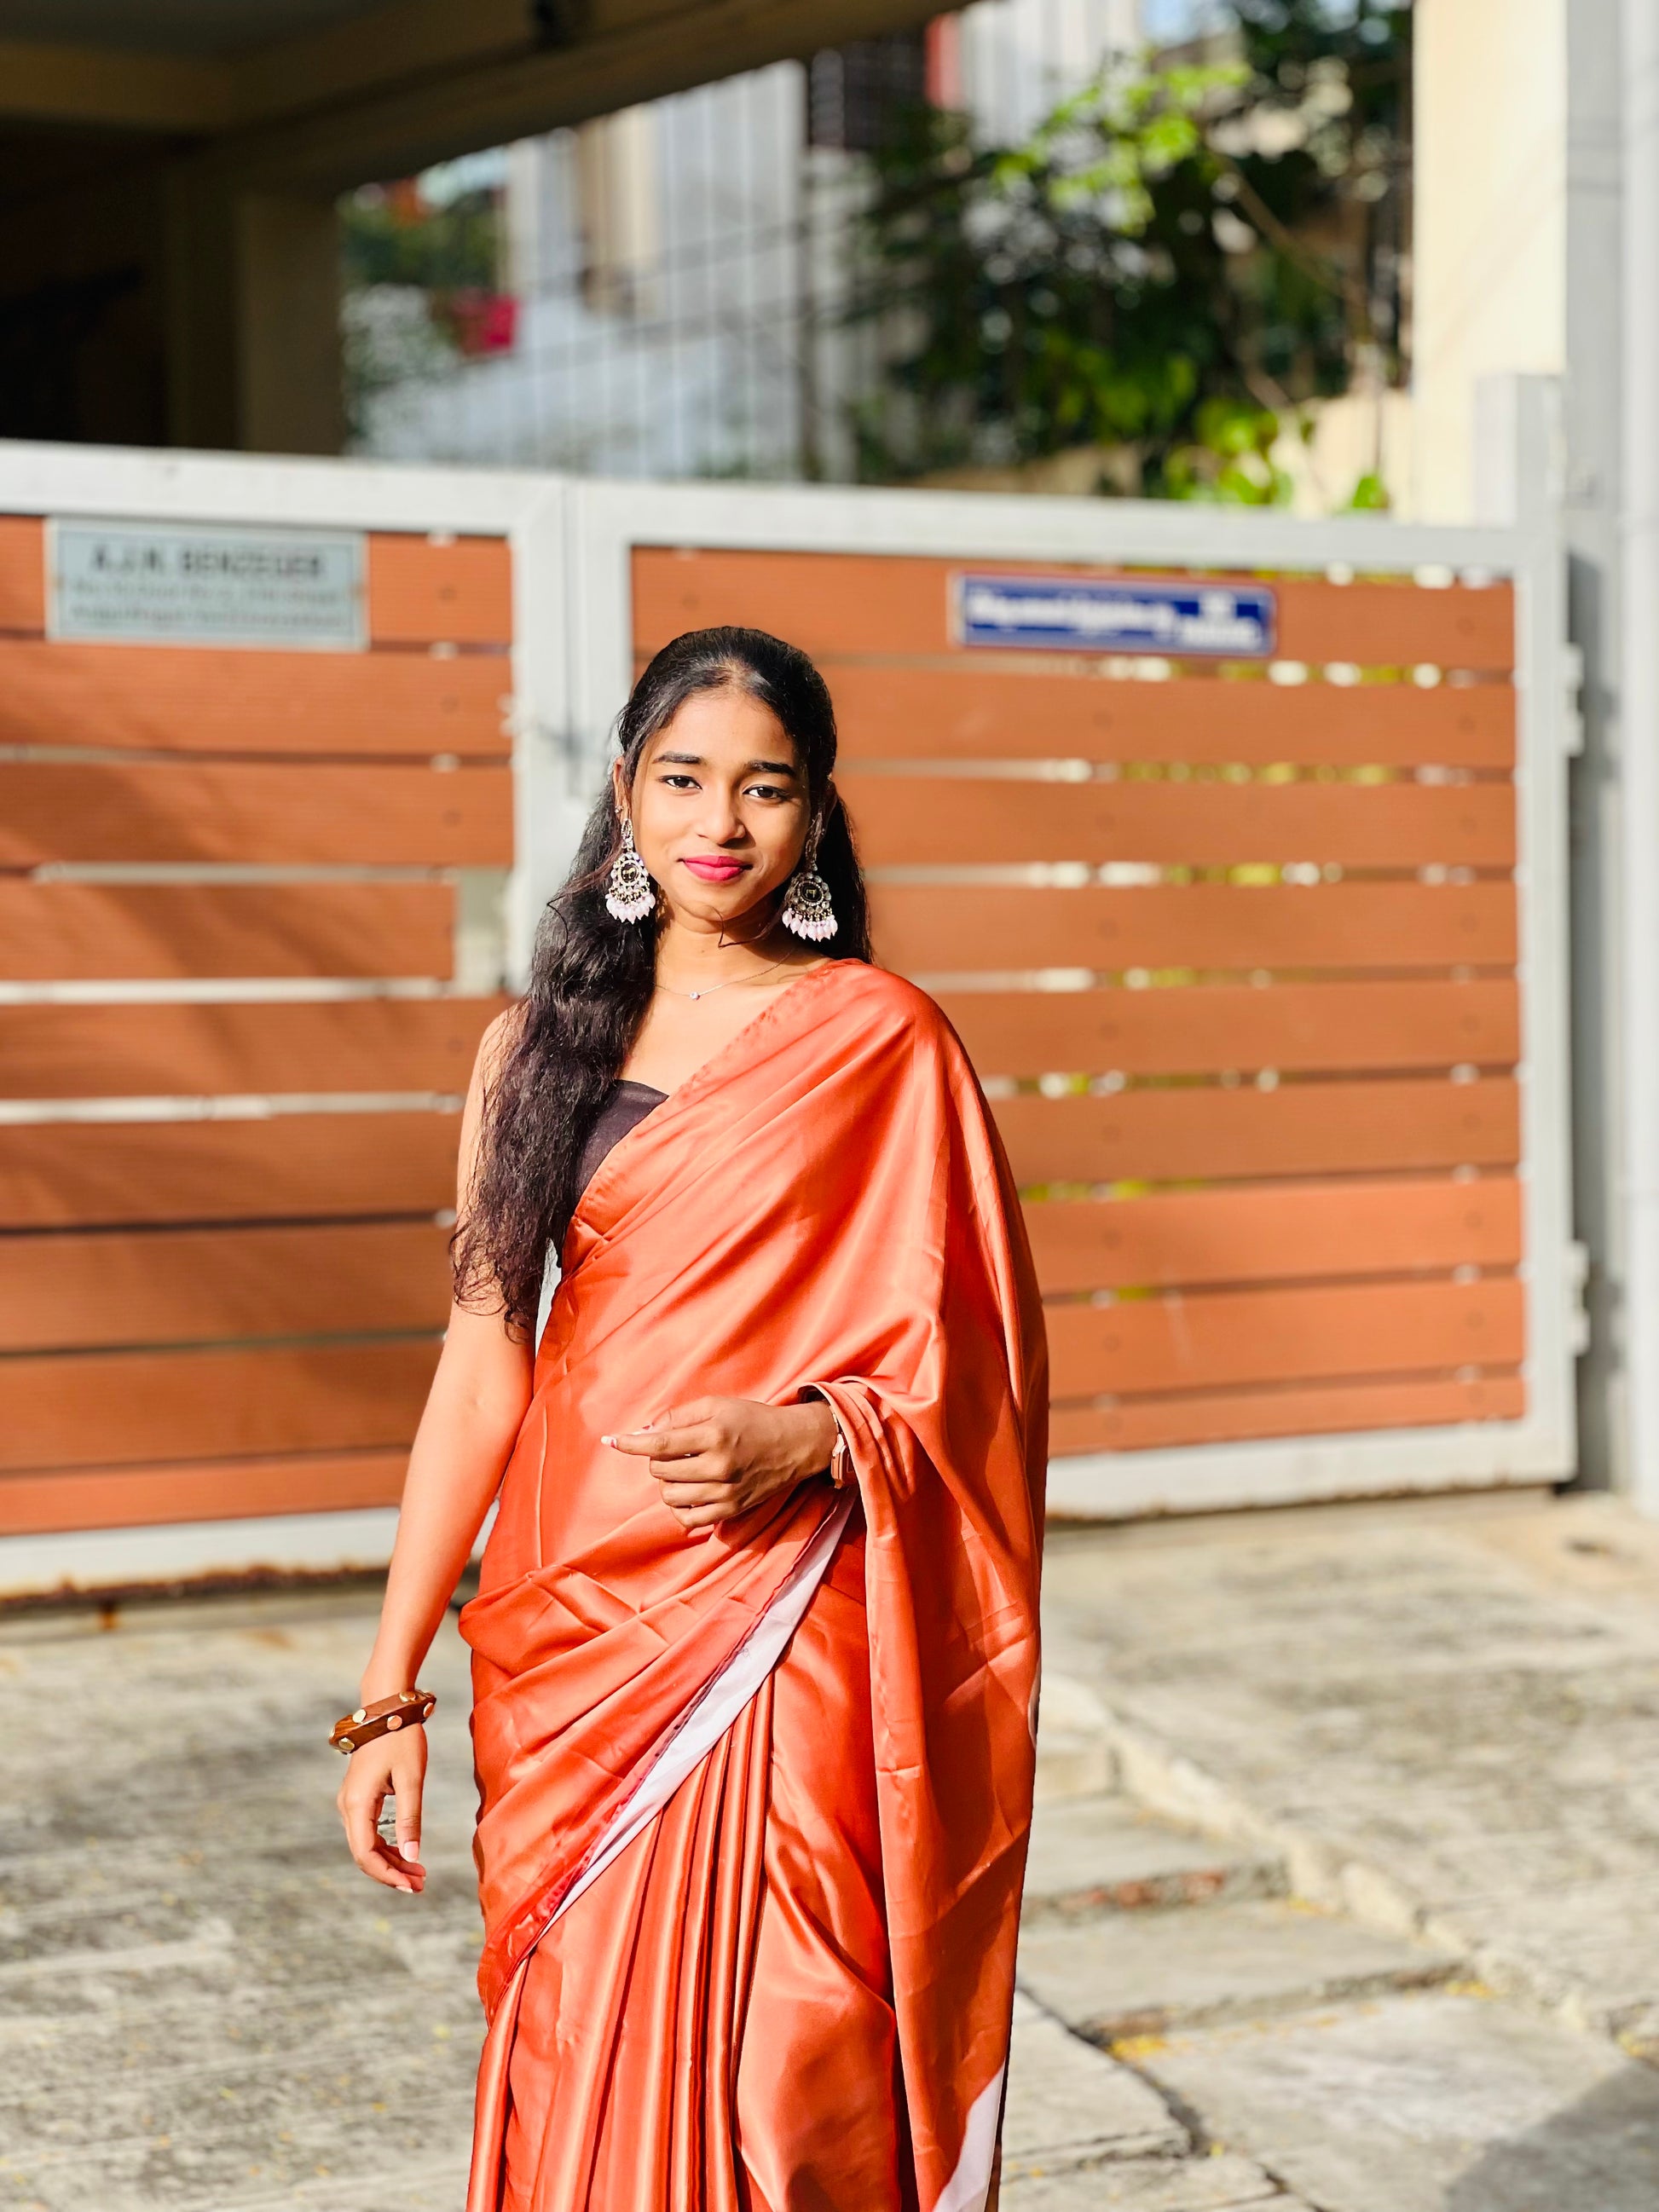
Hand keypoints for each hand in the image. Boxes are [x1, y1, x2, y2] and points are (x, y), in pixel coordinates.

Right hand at [336, 1721, 427, 1893]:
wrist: (387, 1708)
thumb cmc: (401, 1739)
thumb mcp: (411, 1779)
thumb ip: (410, 1819)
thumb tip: (412, 1857)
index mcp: (357, 1804)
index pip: (366, 1854)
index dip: (388, 1875)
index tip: (413, 1886)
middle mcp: (347, 1807)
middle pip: (364, 1854)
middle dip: (392, 1872)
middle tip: (421, 1884)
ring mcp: (350, 1802)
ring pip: (366, 1844)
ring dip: (391, 1861)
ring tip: (419, 1873)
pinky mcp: (359, 1798)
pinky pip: (369, 1831)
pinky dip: (387, 1846)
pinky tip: (406, 1853)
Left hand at [604, 1396, 837, 1531]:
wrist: (795, 1444)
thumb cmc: (753, 1419)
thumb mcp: (718, 1405)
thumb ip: (679, 1416)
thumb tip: (644, 1432)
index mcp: (714, 1435)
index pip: (660, 1444)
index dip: (631, 1444)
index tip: (612, 1442)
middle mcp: (719, 1466)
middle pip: (661, 1471)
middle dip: (658, 1459)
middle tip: (674, 1449)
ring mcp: (725, 1493)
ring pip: (670, 1496)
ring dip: (667, 1482)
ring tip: (682, 1470)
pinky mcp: (731, 1511)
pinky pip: (688, 1519)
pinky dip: (679, 1506)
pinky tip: (687, 1491)